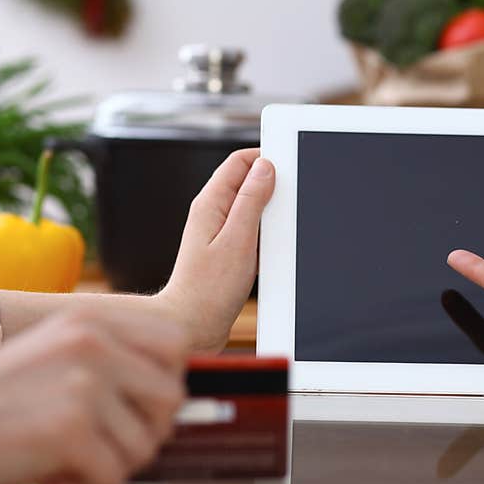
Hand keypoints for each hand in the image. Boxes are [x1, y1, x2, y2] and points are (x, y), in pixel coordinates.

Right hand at [0, 308, 187, 483]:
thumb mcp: (54, 359)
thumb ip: (111, 362)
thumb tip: (175, 389)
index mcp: (90, 322)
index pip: (176, 342)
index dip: (166, 381)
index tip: (136, 408)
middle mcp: (91, 343)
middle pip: (171, 396)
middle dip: (146, 432)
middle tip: (104, 446)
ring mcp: (82, 383)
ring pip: (146, 443)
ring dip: (111, 465)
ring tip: (66, 461)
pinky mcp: (70, 427)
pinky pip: (115, 475)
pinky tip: (49, 479)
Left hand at [155, 149, 274, 352]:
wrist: (192, 325)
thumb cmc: (208, 290)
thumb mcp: (238, 240)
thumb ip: (251, 201)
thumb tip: (265, 167)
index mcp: (210, 203)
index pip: (240, 161)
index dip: (266, 158)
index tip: (290, 166)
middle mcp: (212, 213)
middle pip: (247, 181)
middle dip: (272, 185)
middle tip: (291, 200)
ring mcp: (219, 231)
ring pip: (252, 206)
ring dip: (270, 212)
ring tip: (280, 229)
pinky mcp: (227, 250)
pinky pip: (252, 229)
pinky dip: (266, 232)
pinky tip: (273, 248)